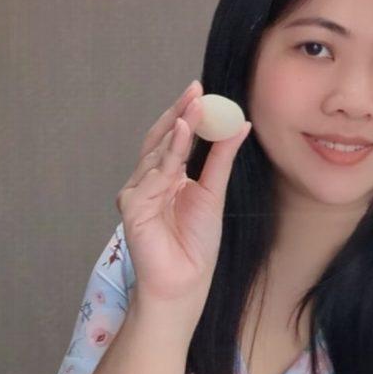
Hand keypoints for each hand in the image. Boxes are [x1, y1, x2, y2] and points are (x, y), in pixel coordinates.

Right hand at [116, 80, 250, 309]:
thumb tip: (240, 123)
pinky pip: (152, 176)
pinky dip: (167, 155)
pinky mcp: (132, 207)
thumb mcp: (214, 192)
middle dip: (178, 113)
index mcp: (166, 176)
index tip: (201, 90)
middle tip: (195, 90)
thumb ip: (222, 157)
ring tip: (194, 109)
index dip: (185, 113)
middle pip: (161, 138)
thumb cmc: (196, 245)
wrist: (185, 283)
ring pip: (157, 153)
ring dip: (176, 129)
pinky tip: (181, 136)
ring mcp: (137, 192)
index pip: (173, 137)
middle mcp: (148, 180)